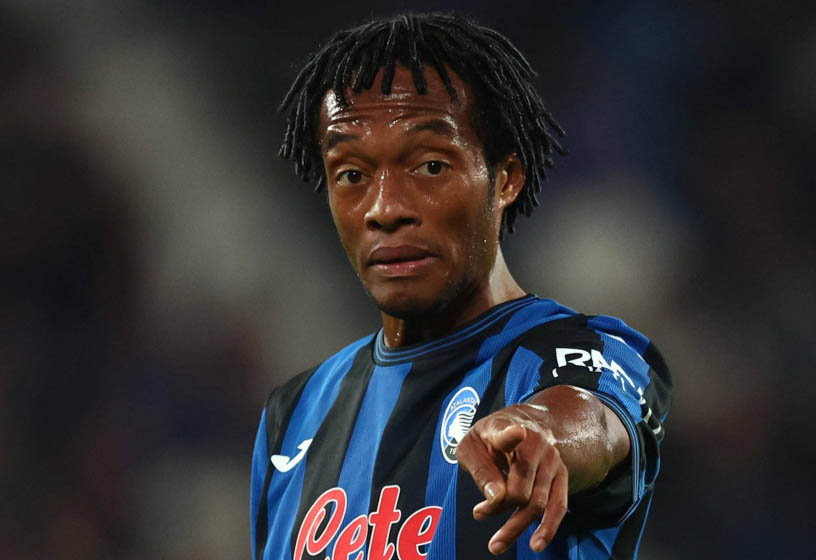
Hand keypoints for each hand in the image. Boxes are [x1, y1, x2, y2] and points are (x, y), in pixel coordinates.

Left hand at [456, 403, 567, 554]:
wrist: (523, 422)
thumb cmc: (489, 438)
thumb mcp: (471, 445)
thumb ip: (479, 469)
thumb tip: (495, 498)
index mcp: (506, 428)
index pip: (508, 433)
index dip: (511, 434)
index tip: (517, 433)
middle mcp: (534, 443)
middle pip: (520, 487)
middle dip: (498, 507)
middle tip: (479, 513)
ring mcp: (551, 460)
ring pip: (537, 502)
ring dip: (515, 526)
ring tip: (496, 545)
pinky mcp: (561, 475)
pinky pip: (558, 506)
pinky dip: (548, 527)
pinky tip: (536, 544)